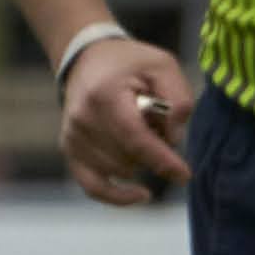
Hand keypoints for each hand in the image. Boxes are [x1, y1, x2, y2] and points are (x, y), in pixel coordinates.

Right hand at [58, 37, 193, 207]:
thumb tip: (174, 138)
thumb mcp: (163, 66)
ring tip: (140, 131)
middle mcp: (82, 118)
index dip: (161, 160)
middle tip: (156, 123)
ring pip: (118, 171)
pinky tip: (141, 194)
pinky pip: (92, 186)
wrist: (89, 58)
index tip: (184, 175)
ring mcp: (72, 136)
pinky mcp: (69, 149)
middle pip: (129, 157)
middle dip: (154, 150)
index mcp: (105, 95)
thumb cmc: (131, 63)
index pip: (134, 138)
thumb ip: (178, 99)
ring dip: (139, 161)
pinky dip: (116, 196)